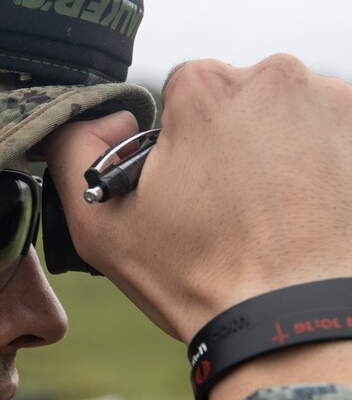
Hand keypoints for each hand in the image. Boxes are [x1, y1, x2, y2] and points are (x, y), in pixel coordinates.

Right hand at [45, 55, 351, 345]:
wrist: (291, 322)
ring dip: (276, 152)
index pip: (182, 96)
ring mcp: (333, 104)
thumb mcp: (100, 224)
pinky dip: (316, 167)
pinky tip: (300, 214)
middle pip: (239, 101)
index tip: (189, 190)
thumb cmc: (198, 277)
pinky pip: (329, 138)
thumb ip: (74, 154)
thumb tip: (97, 118)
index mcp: (206, 90)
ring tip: (268, 215)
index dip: (179, 147)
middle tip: (228, 208)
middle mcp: (276, 78)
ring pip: (287, 117)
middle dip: (230, 143)